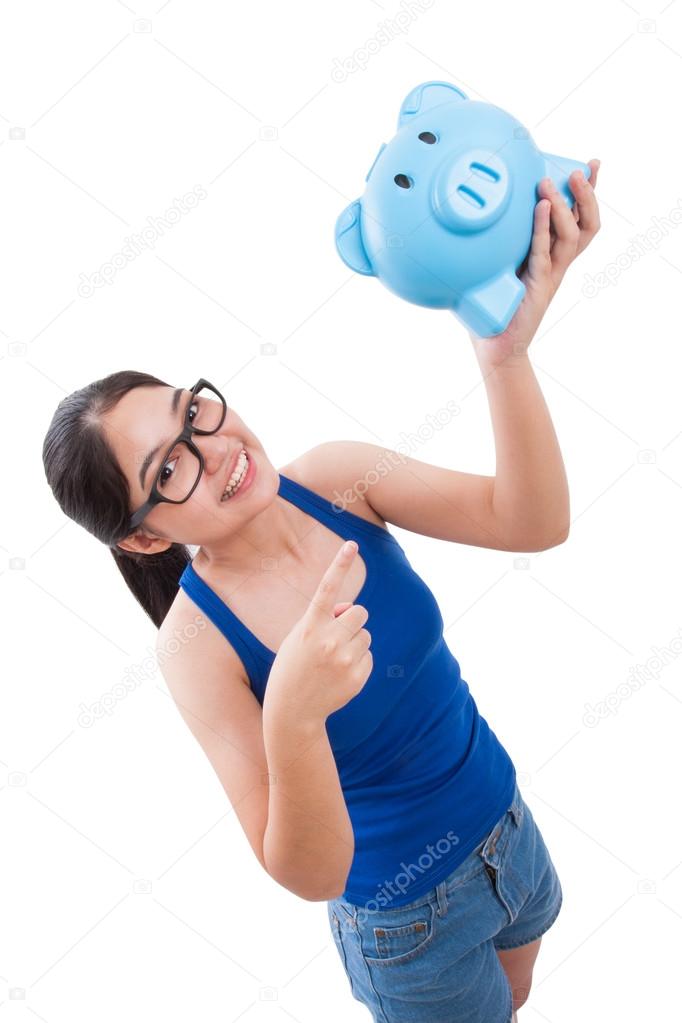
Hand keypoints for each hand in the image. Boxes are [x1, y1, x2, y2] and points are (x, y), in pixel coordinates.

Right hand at [264, 540, 372, 724]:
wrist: (292, 711)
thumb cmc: (294, 667)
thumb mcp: (299, 637)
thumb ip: (324, 618)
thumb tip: (351, 610)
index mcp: (309, 627)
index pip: (326, 589)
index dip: (339, 564)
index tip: (352, 544)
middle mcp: (328, 640)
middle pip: (360, 612)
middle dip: (352, 620)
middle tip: (336, 636)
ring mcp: (343, 660)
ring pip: (366, 634)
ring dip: (355, 641)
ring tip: (333, 660)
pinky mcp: (356, 677)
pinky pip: (369, 656)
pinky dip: (358, 662)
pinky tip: (339, 675)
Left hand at [469, 159, 601, 366]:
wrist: (495, 344)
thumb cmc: (494, 305)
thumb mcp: (498, 264)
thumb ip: (497, 238)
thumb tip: (470, 203)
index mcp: (554, 254)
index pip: (580, 219)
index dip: (589, 193)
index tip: (593, 165)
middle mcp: (558, 262)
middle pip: (587, 225)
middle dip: (587, 195)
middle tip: (581, 170)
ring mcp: (551, 274)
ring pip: (570, 236)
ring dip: (563, 206)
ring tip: (549, 182)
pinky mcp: (538, 285)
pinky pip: (543, 252)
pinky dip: (541, 227)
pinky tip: (539, 206)